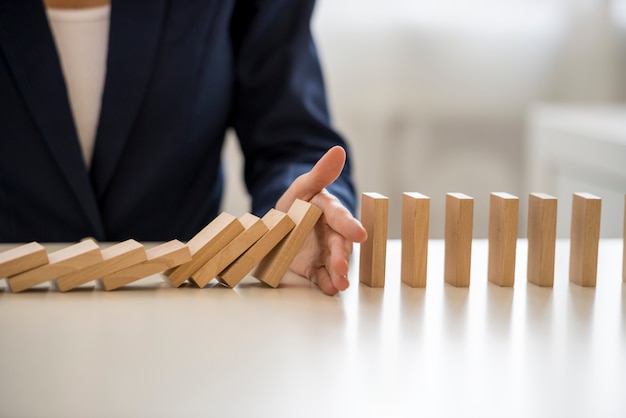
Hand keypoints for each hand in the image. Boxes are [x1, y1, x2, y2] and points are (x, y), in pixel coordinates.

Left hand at [275, 146, 366, 294]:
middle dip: (341, 256)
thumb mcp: (303, 185)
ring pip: (335, 263)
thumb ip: (321, 172)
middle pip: (339, 244)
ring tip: (340, 284)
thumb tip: (339, 150)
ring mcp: (325, 251)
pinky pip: (322, 276)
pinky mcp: (315, 267)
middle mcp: (332, 233)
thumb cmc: (298, 201)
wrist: (283, 223)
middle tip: (341, 266)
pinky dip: (327, 284)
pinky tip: (331, 289)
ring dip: (338, 274)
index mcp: (330, 210)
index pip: (340, 217)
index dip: (349, 225)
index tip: (359, 234)